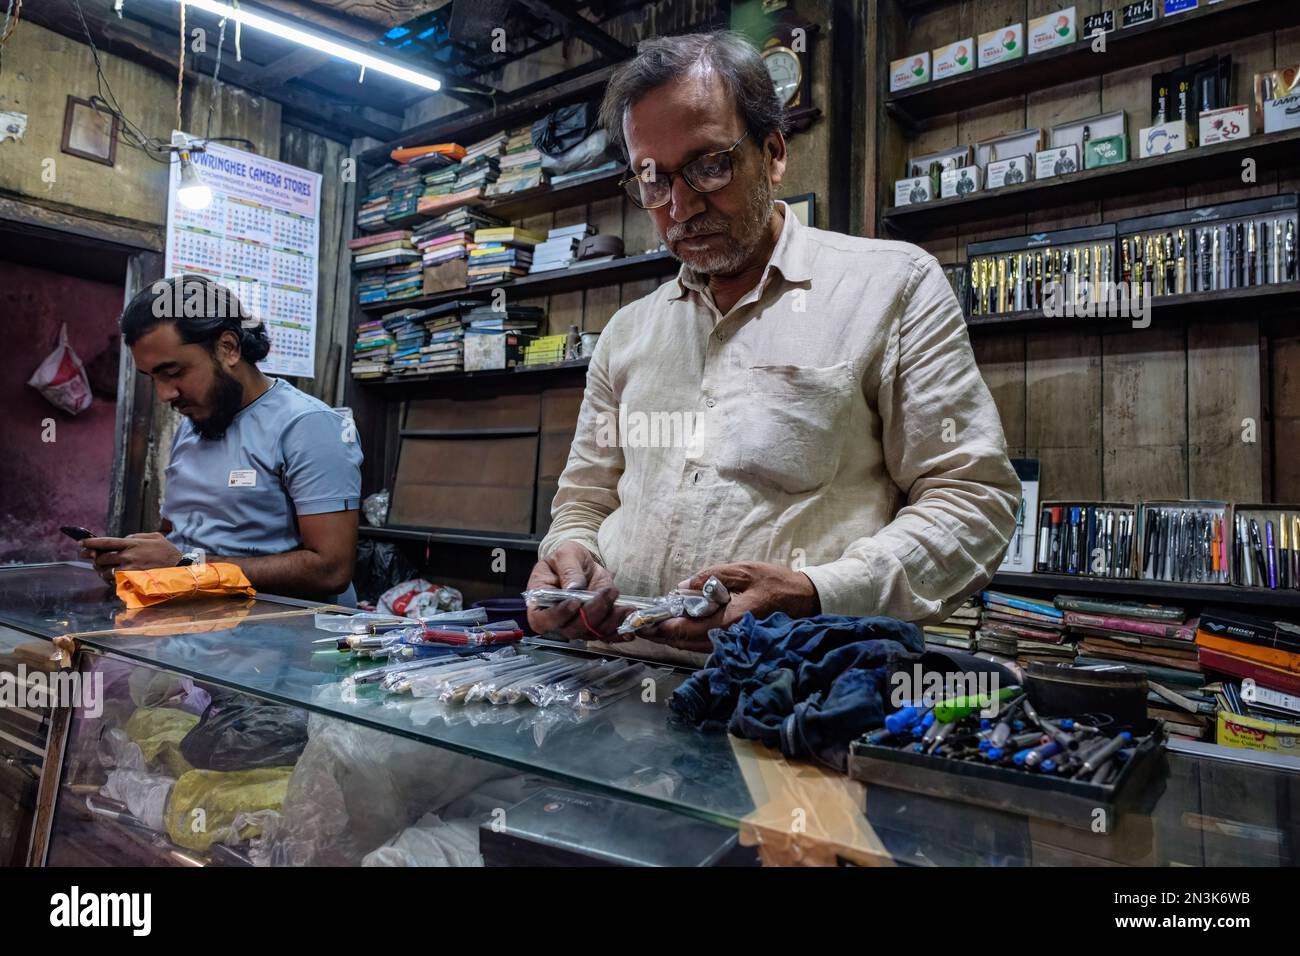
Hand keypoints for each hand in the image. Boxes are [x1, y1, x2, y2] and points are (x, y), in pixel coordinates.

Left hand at [80, 533, 182, 584]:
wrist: (178, 568)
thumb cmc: (168, 552)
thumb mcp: (154, 537)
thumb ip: (136, 536)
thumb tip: (123, 540)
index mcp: (132, 543)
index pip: (105, 542)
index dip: (91, 542)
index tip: (81, 543)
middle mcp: (127, 556)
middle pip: (101, 558)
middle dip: (96, 559)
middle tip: (98, 560)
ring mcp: (128, 569)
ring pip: (104, 571)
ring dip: (102, 571)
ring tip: (106, 569)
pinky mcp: (130, 580)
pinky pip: (112, 581)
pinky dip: (110, 579)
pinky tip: (114, 577)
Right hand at [525, 541, 633, 641]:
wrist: (581, 563)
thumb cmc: (566, 559)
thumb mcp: (565, 555)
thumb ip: (568, 570)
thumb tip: (574, 587)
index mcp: (539, 605)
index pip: (543, 619)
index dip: (559, 614)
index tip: (575, 602)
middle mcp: (557, 620)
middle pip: (572, 629)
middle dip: (593, 613)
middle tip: (607, 593)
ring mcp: (577, 625)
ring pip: (592, 633)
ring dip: (611, 622)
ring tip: (625, 607)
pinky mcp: (595, 625)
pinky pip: (606, 635)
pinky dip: (619, 632)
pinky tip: (629, 629)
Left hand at [644, 562, 820, 652]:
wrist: (804, 600)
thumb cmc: (775, 582)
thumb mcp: (742, 571)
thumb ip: (710, 577)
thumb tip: (681, 587)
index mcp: (729, 619)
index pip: (687, 629)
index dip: (662, 627)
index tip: (643, 622)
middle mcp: (728, 636)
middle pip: (686, 643)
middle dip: (661, 635)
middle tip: (639, 625)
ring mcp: (732, 642)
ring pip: (693, 647)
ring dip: (672, 637)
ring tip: (652, 625)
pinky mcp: (735, 642)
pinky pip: (704, 644)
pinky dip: (687, 637)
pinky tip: (677, 626)